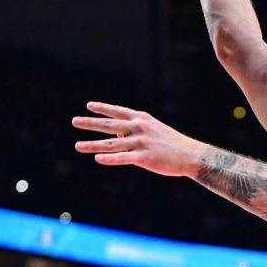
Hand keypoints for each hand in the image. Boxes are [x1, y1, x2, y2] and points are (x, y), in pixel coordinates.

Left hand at [73, 102, 204, 176]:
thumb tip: (116, 137)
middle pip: (109, 125)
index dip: (103, 108)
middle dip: (90, 123)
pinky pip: (123, 158)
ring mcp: (141, 142)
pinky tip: (97, 159)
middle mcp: (140, 128)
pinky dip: (109, 159)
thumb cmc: (172, 144)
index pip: (118, 112)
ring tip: (77, 146)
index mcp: (143, 119)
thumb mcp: (155, 130)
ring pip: (111, 144)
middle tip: (74, 121)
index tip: (88, 106)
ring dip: (92, 145)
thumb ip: (134, 131)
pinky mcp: (144, 157)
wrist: (191, 155)